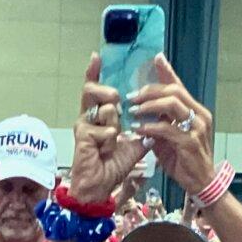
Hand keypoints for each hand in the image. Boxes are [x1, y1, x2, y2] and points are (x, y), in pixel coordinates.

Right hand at [70, 53, 149, 203]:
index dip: (94, 72)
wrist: (102, 186)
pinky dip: (112, 142)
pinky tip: (106, 152)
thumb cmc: (113, 165)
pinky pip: (107, 130)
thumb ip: (143, 128)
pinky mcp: (82, 135)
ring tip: (112, 139)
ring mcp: (83, 125)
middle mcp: (88, 117)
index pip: (95, 90)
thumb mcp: (134, 144)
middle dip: (106, 91)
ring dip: (115, 123)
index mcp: (99, 116)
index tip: (96, 56)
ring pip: (105, 108)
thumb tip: (159, 117)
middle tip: (116, 102)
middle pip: (91, 89)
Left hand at [131, 54, 214, 197]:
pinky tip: (138, 129)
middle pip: (174, 92)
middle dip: (150, 91)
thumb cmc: (184, 161)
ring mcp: (196, 128)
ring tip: (133, 110)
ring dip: (149, 106)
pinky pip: (168, 128)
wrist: (200, 182)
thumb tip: (143, 112)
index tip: (155, 58)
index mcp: (194, 111)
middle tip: (131, 97)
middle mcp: (199, 115)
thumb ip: (160, 123)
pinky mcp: (190, 142)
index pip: (179, 86)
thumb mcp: (169, 138)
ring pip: (172, 105)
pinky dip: (150, 127)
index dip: (167, 72)